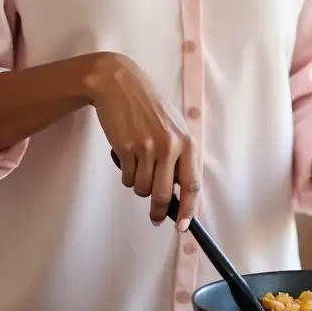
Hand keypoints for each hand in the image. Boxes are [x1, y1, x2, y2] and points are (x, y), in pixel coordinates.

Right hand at [86, 51, 199, 229]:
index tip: (182, 226)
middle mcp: (169, 146)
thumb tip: (180, 192)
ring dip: (139, 184)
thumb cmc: (148, 106)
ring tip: (138, 165)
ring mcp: (146, 148)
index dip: (189, 210)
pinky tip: (127, 156)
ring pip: (142, 189)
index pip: (192, 184)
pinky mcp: (125, 149)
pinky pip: (126, 179)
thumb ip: (179, 156)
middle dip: (159, 211)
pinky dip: (126, 174)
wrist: (119, 84)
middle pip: (165, 195)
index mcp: (187, 141)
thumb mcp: (173, 126)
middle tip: (155, 217)